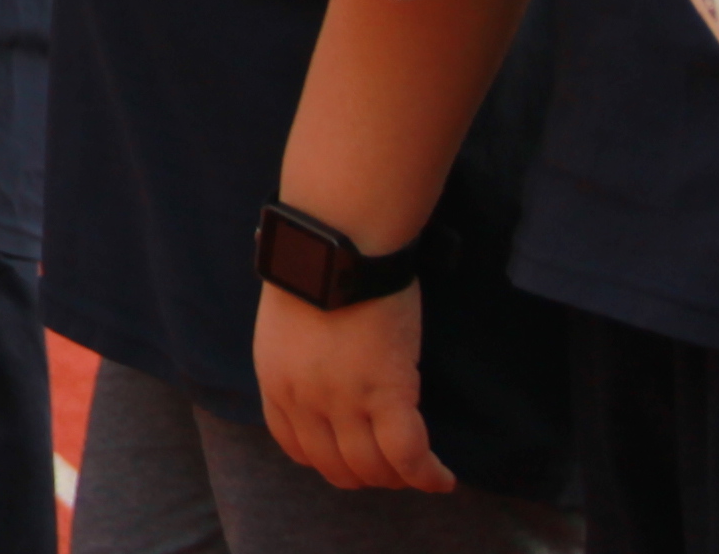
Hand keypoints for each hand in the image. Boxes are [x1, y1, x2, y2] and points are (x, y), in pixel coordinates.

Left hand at [256, 283, 451, 491]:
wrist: (336, 241)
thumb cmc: (319, 268)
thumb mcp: (288, 324)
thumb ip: (300, 361)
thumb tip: (325, 378)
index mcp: (276, 380)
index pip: (295, 447)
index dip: (328, 461)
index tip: (352, 458)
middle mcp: (304, 400)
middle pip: (335, 467)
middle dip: (366, 475)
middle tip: (393, 465)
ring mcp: (343, 401)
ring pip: (372, 468)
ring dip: (398, 478)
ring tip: (420, 469)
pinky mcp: (386, 393)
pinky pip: (408, 455)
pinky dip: (427, 475)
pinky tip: (443, 478)